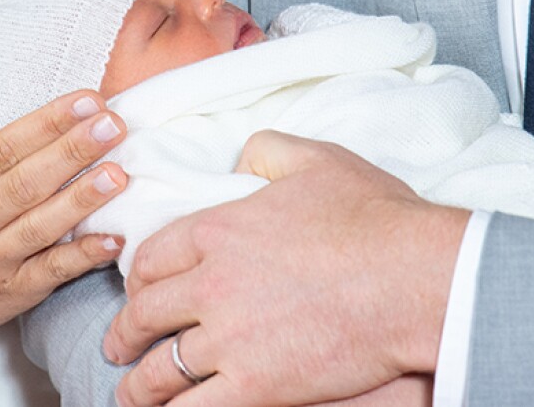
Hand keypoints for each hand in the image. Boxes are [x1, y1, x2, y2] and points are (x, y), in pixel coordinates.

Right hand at [0, 8, 127, 350]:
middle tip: (115, 124)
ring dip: (82, 202)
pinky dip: (82, 258)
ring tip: (121, 173)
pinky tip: (115, 237)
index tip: (87, 98)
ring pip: (41, 229)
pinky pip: (50, 274)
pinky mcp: (12, 294)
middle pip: (24, 185)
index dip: (44, 125)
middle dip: (72, 153)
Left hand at [103, 130, 468, 405]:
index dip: (136, 278)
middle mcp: (210, 284)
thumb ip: (266, 150)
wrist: (415, 276)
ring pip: (161, 369)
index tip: (136, 291)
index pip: (151, 257)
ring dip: (137, 384)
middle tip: (118, 344)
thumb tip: (242, 155)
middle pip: (145, 314)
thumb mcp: (315, 160)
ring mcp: (229, 338)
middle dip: (124, 333)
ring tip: (130, 392)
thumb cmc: (372, 217)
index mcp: (217, 230)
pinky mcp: (256, 384)